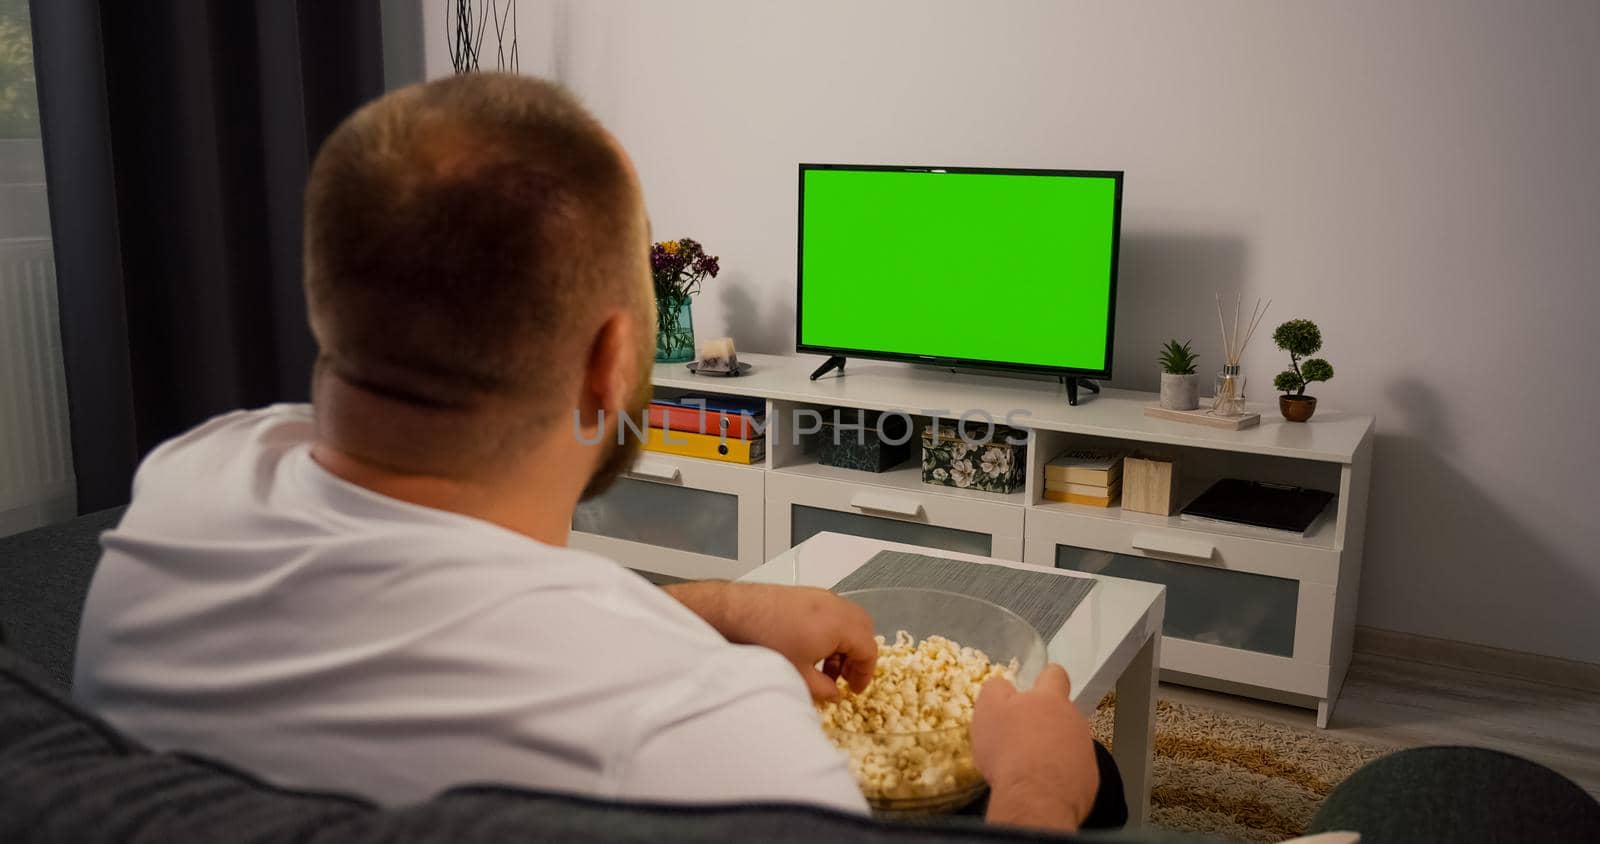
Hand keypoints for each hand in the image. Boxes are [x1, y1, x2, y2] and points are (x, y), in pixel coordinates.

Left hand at [664, 582, 877, 699]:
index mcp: (840, 625)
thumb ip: (823, 689)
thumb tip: (834, 694)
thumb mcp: (798, 675)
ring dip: (844, 643)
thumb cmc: (767, 643)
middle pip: (863, 629)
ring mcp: (819, 596)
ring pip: (847, 619)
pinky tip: (810, 649)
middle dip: (858, 655)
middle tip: (845, 678)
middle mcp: (835, 605)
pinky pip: (831, 611)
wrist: (734, 613)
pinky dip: (831, 630)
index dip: (866, 673)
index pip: (869, 649)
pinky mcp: (804, 594)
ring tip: (825, 667)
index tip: (855, 689)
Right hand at [971, 663, 1098, 831]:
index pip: (1055, 675)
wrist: (1034, 799)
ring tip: (1029, 765)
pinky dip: (1060, 775)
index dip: (1045, 678)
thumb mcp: (989, 710)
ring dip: (1052, 749)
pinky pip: (1074, 770)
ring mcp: (1085, 749)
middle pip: (1062, 713)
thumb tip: (1002, 685)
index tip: (1036, 686)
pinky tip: (1041, 785)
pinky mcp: (1089, 778)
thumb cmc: (1009, 750)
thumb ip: (996, 689)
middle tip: (1022, 737)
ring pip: (1069, 742)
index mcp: (1050, 699)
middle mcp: (1074, 720)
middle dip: (1045, 721)